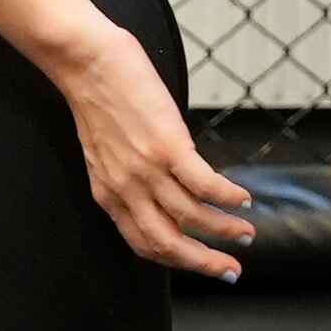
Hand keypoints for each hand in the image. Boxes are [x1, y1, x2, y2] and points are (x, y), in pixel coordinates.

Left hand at [49, 19, 257, 280]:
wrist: (84, 60)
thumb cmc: (96, 95)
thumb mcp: (104, 149)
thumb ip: (128, 173)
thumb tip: (162, 182)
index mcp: (109, 193)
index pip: (144, 243)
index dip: (177, 260)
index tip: (202, 264)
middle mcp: (125, 189)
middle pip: (169, 244)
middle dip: (204, 263)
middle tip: (231, 270)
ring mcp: (146, 170)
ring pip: (192, 218)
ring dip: (225, 231)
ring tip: (246, 232)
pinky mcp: (167, 146)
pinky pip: (205, 185)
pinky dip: (228, 198)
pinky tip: (243, 199)